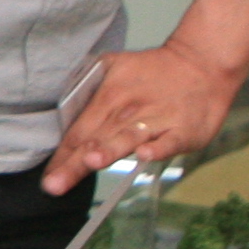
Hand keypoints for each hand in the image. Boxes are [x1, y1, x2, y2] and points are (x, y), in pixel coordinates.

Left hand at [44, 40, 243, 193]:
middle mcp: (129, 111)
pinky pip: (169, 140)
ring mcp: (157, 120)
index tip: (47, 178)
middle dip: (74, 164)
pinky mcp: (183, 129)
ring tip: (91, 162)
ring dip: (110, 149)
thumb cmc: (152, 73)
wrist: (201, 63)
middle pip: (96, 140)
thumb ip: (87, 86)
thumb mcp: (114, 67)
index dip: (62, 155)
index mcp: (108, 98)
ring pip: (129, 137)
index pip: (79, 131)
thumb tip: (61, 105)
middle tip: (54, 185)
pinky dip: (158, 147)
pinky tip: (145, 155)